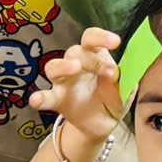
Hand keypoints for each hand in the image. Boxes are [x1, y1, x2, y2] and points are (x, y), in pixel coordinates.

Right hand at [28, 28, 123, 142]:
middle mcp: (77, 65)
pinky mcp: (57, 100)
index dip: (101, 37)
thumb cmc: (114, 99)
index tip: (115, 42)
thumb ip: (123, 80)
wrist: (104, 125)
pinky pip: (46, 97)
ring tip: (74, 68)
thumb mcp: (125, 90)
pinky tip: (36, 100)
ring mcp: (64, 82)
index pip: (92, 39)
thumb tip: (114, 73)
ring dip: (63, 66)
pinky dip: (40, 97)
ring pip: (53, 66)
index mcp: (95, 56)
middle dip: (92, 59)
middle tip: (109, 73)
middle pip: (75, 52)